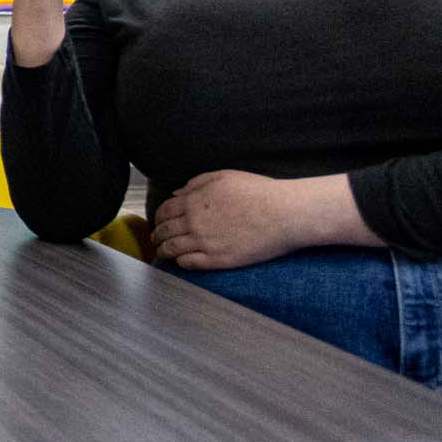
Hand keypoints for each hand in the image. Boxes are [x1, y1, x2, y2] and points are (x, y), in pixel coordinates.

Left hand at [151, 171, 376, 269]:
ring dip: (164, 251)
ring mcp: (204, 242)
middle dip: (157, 236)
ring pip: (172, 249)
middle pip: (164, 231)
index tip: (160, 222)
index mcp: (193, 201)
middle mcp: (193, 222)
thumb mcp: (224, 177)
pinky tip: (181, 261)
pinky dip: (180, 262)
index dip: (159, 218)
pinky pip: (188, 264)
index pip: (164, 212)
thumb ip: (196, 184)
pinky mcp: (217, 259)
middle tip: (156, 240)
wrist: (284, 214)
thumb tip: (176, 193)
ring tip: (163, 253)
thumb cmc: (258, 192)